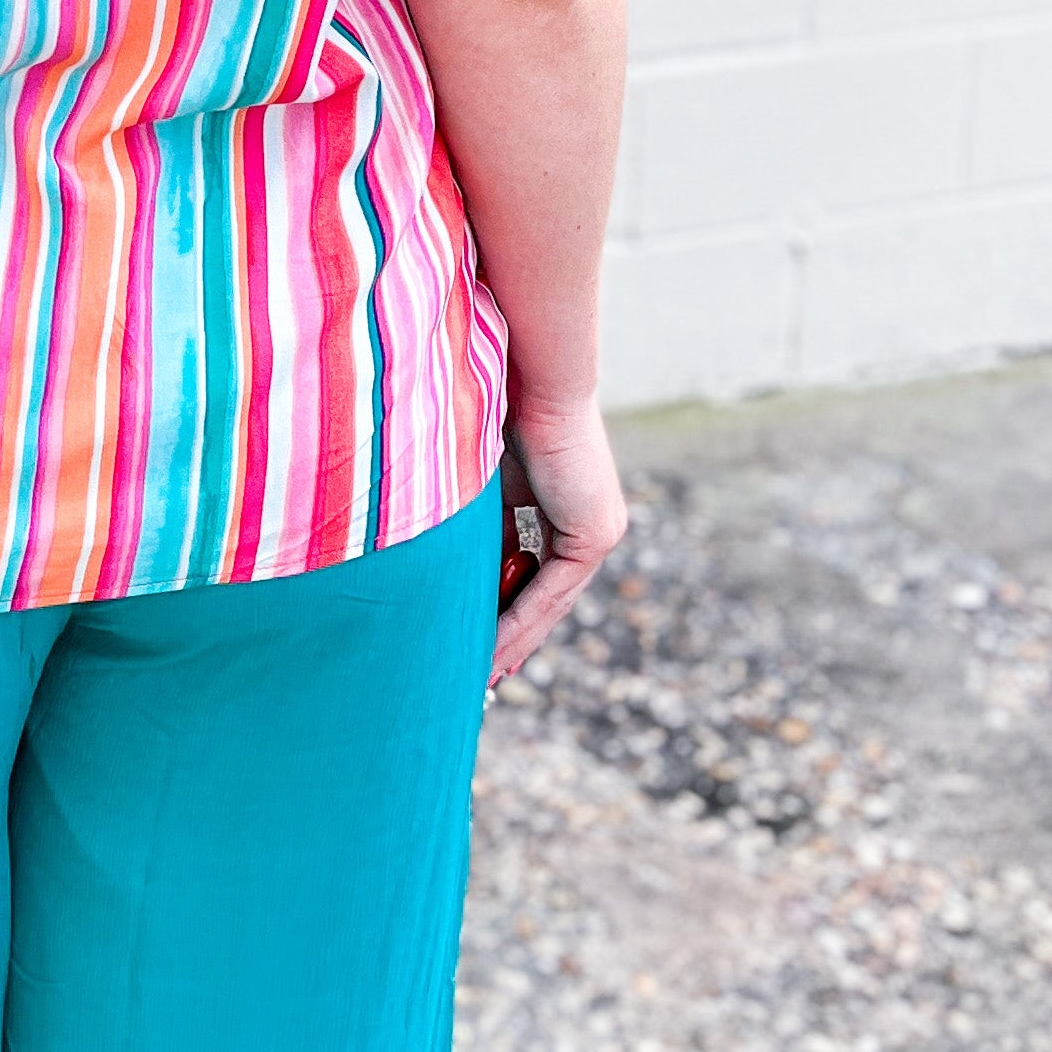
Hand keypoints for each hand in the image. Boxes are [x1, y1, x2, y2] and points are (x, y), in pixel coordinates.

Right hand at [488, 391, 625, 688]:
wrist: (529, 377)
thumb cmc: (497, 410)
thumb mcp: (487, 479)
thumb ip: (484, 520)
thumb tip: (452, 558)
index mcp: (570, 504)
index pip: (540, 570)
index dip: (510, 607)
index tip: (481, 638)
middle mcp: (593, 521)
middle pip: (550, 595)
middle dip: (514, 637)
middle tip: (484, 674)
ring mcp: (599, 529)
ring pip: (553, 601)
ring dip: (516, 639)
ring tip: (483, 673)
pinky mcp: (594, 533)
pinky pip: (554, 591)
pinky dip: (520, 619)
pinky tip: (493, 646)